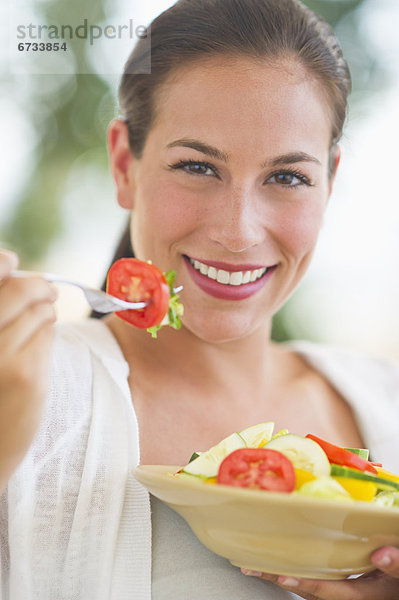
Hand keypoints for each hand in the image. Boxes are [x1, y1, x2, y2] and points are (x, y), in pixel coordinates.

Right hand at [0, 249, 57, 492]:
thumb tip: (13, 264)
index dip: (5, 264)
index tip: (13, 264)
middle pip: (21, 289)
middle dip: (40, 287)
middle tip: (48, 291)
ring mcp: (1, 355)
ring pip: (40, 312)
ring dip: (46, 313)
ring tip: (40, 324)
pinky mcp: (27, 374)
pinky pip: (49, 334)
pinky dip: (49, 334)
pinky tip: (38, 349)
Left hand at [241, 546, 398, 598]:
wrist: (395, 591)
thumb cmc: (397, 585)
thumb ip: (396, 565)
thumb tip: (382, 553)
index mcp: (360, 596)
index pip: (329, 590)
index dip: (305, 583)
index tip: (282, 575)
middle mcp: (345, 598)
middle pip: (306, 590)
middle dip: (277, 578)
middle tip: (251, 567)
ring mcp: (339, 594)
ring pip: (305, 588)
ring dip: (279, 575)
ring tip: (255, 564)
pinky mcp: (337, 588)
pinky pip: (311, 582)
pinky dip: (293, 573)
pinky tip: (279, 562)